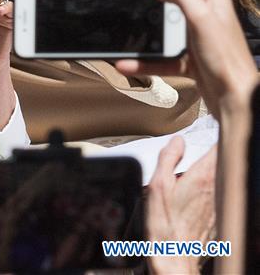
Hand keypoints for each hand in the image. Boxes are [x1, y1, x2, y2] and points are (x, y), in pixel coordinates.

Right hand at [115, 0, 258, 118]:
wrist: (235, 97)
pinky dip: (144, 60)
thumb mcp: (202, 19)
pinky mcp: (189, 55)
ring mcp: (196, 34)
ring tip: (129, 28)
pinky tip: (128, 64)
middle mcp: (205, 12)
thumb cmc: (225, 59)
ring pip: (164, 23)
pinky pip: (161, 54)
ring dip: (145, 27)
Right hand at [145, 137, 215, 274]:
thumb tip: (177, 141)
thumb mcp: (158, 185)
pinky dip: (209, 191)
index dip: (218, 134)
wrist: (176, 256)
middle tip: (199, 149)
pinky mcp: (220, 216)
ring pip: (222, 178)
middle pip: (223, 162)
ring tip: (194, 175)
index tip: (213, 125)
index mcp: (203, 177)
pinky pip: (219, 195)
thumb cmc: (165, 225)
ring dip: (210, 173)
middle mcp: (218, 188)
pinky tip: (194, 198)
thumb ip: (168, 158)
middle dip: (212, 154)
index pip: (220, 147)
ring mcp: (221, 203)